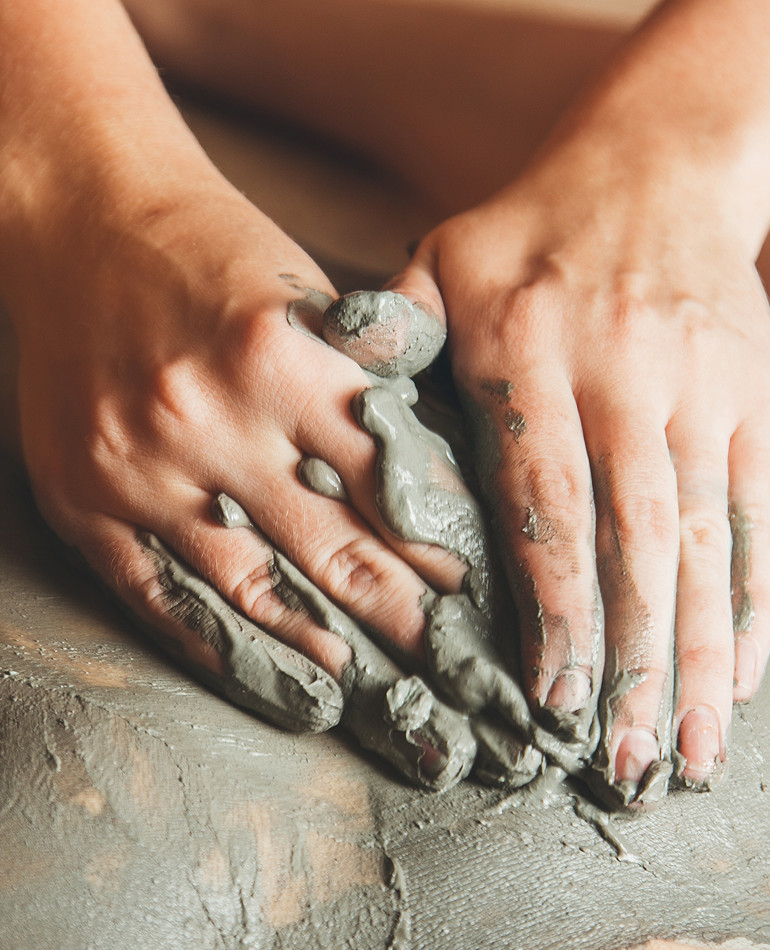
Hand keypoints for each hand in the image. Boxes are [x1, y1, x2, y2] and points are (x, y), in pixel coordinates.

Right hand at [5, 164, 478, 786]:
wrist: (88, 215)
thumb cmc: (216, 250)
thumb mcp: (309, 292)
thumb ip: (367, 380)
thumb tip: (433, 477)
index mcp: (283, 356)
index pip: (389, 480)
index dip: (445, 549)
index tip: (488, 599)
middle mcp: (212, 418)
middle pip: (334, 546)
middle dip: (407, 616)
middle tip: (461, 673)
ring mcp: (140, 467)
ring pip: (252, 586)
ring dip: (325, 646)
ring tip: (380, 691)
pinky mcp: (85, 498)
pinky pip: (159, 595)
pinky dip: (223, 647)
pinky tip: (274, 676)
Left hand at [387, 127, 769, 803]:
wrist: (657, 164)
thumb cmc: (530, 229)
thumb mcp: (441, 258)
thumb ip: (388, 335)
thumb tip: (327, 398)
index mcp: (530, 350)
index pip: (543, 498)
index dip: (554, 604)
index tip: (549, 697)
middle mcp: (626, 376)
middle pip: (633, 542)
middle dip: (628, 662)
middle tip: (617, 766)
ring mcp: (702, 391)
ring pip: (705, 545)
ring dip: (694, 658)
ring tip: (683, 755)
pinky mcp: (754, 400)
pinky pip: (758, 513)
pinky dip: (752, 602)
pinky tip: (737, 680)